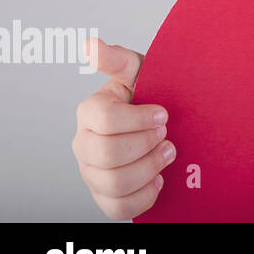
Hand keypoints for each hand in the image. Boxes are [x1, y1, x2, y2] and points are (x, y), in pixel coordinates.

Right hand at [72, 37, 174, 219]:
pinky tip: (159, 180)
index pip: (106, 120)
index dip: (140, 119)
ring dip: (149, 169)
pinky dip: (143, 197)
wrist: (169, 124)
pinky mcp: (105, 196)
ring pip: (113, 183)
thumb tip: (91, 45)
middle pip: (106, 155)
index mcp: (91, 112)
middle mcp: (84, 144)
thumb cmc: (154, 96)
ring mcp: (91, 173)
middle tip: (167, 135)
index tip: (164, 114)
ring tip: (168, 154)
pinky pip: (116, 208)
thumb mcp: (142, 72)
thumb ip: (118, 59)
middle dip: (146, 145)